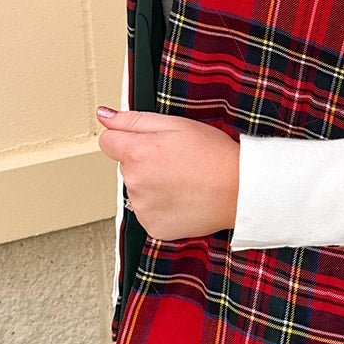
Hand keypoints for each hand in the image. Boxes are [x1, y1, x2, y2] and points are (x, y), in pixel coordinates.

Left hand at [95, 107, 238, 241]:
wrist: (239, 190)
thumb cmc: (212, 154)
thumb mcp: (176, 125)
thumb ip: (134, 120)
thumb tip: (104, 116)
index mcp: (137, 153)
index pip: (107, 142)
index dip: (126, 138)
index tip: (147, 143)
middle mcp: (134, 182)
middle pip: (125, 167)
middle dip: (143, 162)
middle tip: (175, 161)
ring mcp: (142, 208)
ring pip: (136, 190)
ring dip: (152, 186)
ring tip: (182, 181)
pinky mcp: (153, 227)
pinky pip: (147, 212)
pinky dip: (160, 207)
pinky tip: (181, 199)